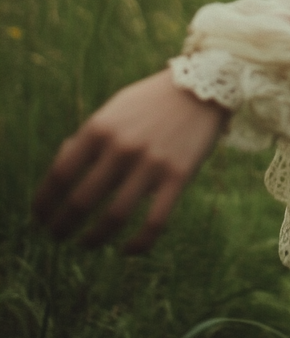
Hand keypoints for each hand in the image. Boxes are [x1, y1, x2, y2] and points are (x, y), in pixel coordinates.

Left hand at [32, 68, 228, 253]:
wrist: (202, 87)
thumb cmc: (151, 102)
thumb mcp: (114, 109)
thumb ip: (88, 137)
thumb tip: (60, 172)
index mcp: (100, 127)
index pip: (60, 174)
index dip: (44, 202)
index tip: (40, 218)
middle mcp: (122, 146)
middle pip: (81, 201)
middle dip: (63, 226)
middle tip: (57, 236)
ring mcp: (151, 162)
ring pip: (114, 217)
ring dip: (93, 238)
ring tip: (85, 244)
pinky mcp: (178, 176)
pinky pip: (154, 223)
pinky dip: (137, 244)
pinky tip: (126, 250)